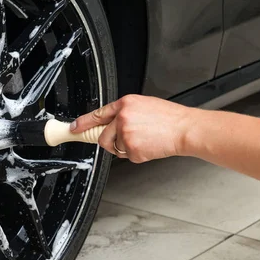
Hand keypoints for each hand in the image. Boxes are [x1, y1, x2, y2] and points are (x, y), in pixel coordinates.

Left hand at [70, 94, 193, 162]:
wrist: (185, 129)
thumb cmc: (169, 118)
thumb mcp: (144, 105)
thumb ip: (125, 112)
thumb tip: (110, 123)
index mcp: (125, 103)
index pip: (97, 114)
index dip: (83, 123)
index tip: (73, 128)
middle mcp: (123, 118)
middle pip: (103, 136)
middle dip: (110, 141)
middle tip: (125, 139)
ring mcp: (126, 134)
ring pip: (115, 148)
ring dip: (126, 147)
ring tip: (144, 139)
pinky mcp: (132, 149)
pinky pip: (127, 156)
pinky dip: (137, 154)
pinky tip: (149, 145)